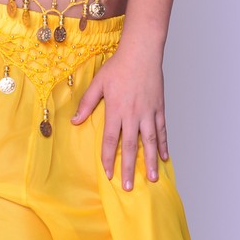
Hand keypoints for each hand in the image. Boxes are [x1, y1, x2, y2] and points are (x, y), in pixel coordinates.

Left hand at [71, 48, 167, 190]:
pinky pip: (162, 131)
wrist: (142, 52)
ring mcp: (148, 113)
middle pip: (130, 147)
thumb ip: (86, 103)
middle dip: (128, 168)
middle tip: (128, 187)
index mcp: (116, 110)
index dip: (108, 158)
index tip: (108, 174)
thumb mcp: (98, 83)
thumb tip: (75, 121)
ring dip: (151, 162)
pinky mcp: (159, 109)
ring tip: (152, 178)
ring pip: (150, 142)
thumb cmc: (118, 66)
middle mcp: (133, 115)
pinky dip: (163, 145)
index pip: (110, 140)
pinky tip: (164, 157)